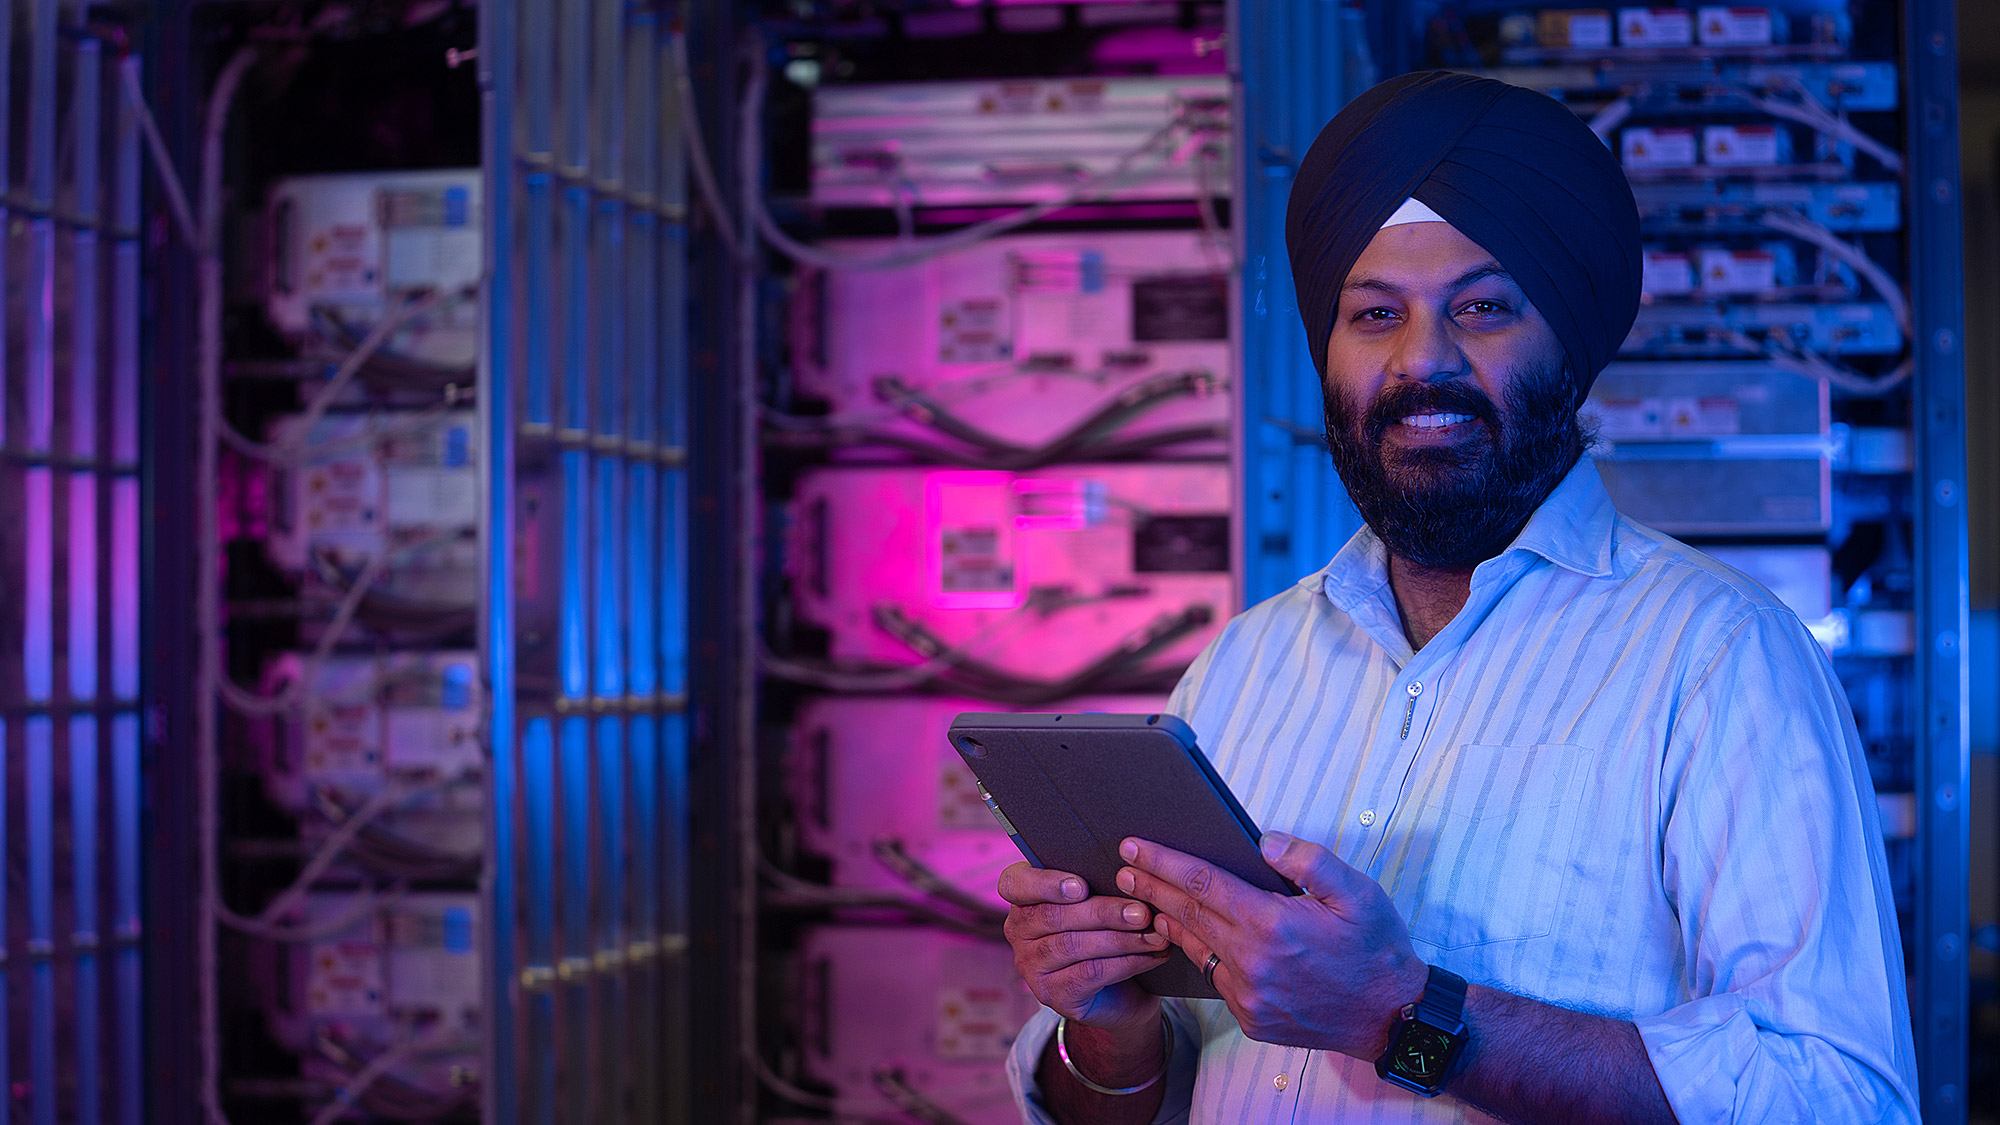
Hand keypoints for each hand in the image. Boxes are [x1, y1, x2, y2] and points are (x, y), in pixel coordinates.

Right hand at [998, 861, 1172, 1031]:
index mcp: (1023, 897)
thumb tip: (1131, 872)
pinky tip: (1151, 955)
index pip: (1013, 883)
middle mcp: (1018, 932)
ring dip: (1119, 939)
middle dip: (1103, 912)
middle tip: (1142, 912)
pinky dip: (1125, 962)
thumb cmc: (1109, 930)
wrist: (1122, 989)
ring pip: (1072, 945)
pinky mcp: (1051, 994)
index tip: (1082, 886)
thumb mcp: (1101, 900)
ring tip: (1153, 934)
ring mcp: (1030, 966)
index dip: (1044, 883)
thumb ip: (1100, 884)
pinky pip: (1088, 974)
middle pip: (1053, 916)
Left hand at [1115, 831, 1427, 1059]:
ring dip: (1165, 920)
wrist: (1393, 1019)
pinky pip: (1214, 978)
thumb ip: (1309, 861)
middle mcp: (1253, 964)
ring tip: (1142, 898)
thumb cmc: (1376, 950)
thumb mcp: (1357, 893)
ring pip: (1195, 949)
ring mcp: (1249, 997)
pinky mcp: (1251, 1019)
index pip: (1202, 884)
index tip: (1134, 846)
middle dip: (1151, 887)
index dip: (1164, 862)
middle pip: (1187, 915)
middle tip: (1124, 867)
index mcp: (1273, 926)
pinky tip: (1185, 936)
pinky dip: (1196, 953)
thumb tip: (1264, 841)